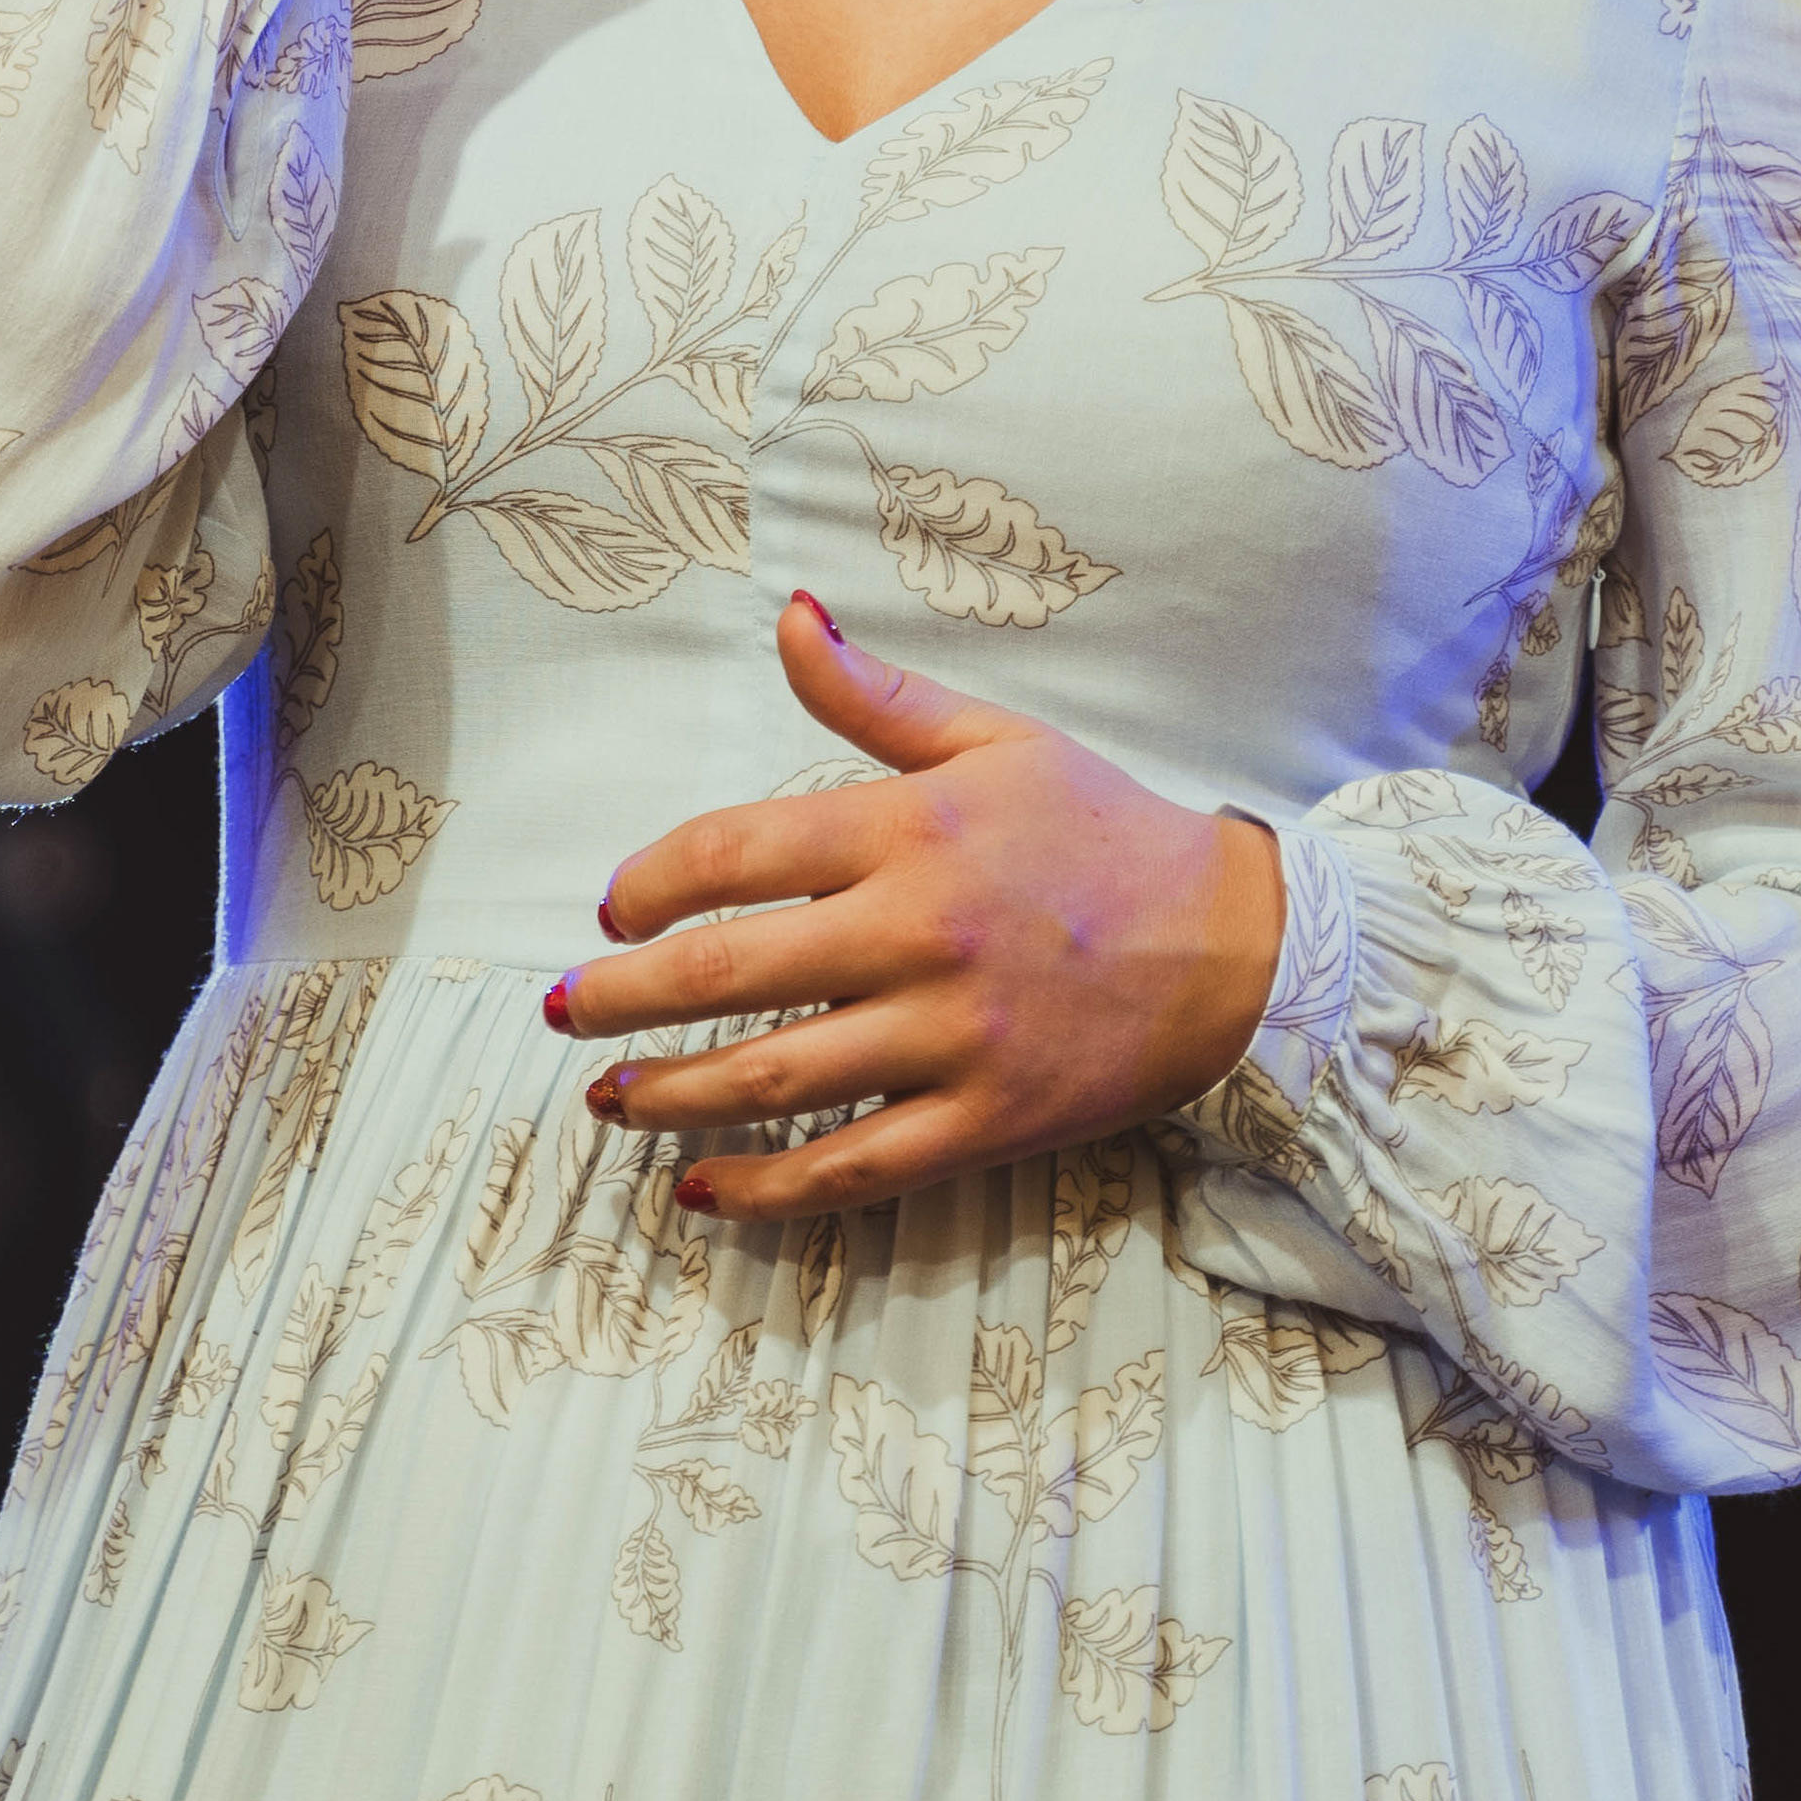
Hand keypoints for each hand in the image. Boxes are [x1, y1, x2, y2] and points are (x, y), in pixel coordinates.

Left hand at [546, 592, 1284, 1220]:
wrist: (1235, 946)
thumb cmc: (1103, 833)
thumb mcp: (994, 740)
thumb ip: (876, 695)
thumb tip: (789, 614)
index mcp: (911, 831)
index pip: (735, 851)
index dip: (651, 884)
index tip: (614, 910)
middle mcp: (920, 933)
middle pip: (728, 971)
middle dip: (623, 997)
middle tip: (565, 1010)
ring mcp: (952, 1036)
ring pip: (774, 1077)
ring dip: (670, 1094)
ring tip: (608, 1098)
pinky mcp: (985, 1121)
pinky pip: (852, 1166)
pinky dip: (766, 1186)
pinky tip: (702, 1186)